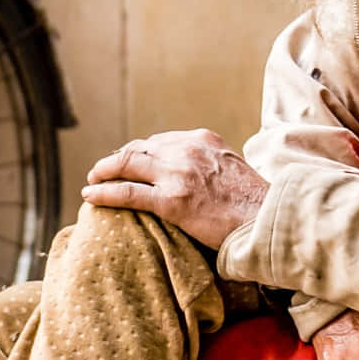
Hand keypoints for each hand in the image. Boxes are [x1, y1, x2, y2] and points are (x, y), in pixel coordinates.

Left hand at [82, 129, 268, 250]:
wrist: (268, 220)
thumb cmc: (256, 204)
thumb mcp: (233, 169)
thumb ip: (210, 165)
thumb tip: (198, 178)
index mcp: (203, 139)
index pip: (159, 141)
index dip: (139, 152)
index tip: (128, 162)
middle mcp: (187, 149)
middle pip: (139, 149)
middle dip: (117, 159)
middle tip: (102, 171)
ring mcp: (178, 173)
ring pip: (127, 165)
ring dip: (103, 171)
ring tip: (91, 180)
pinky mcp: (172, 200)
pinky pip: (127, 192)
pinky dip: (104, 193)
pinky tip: (90, 196)